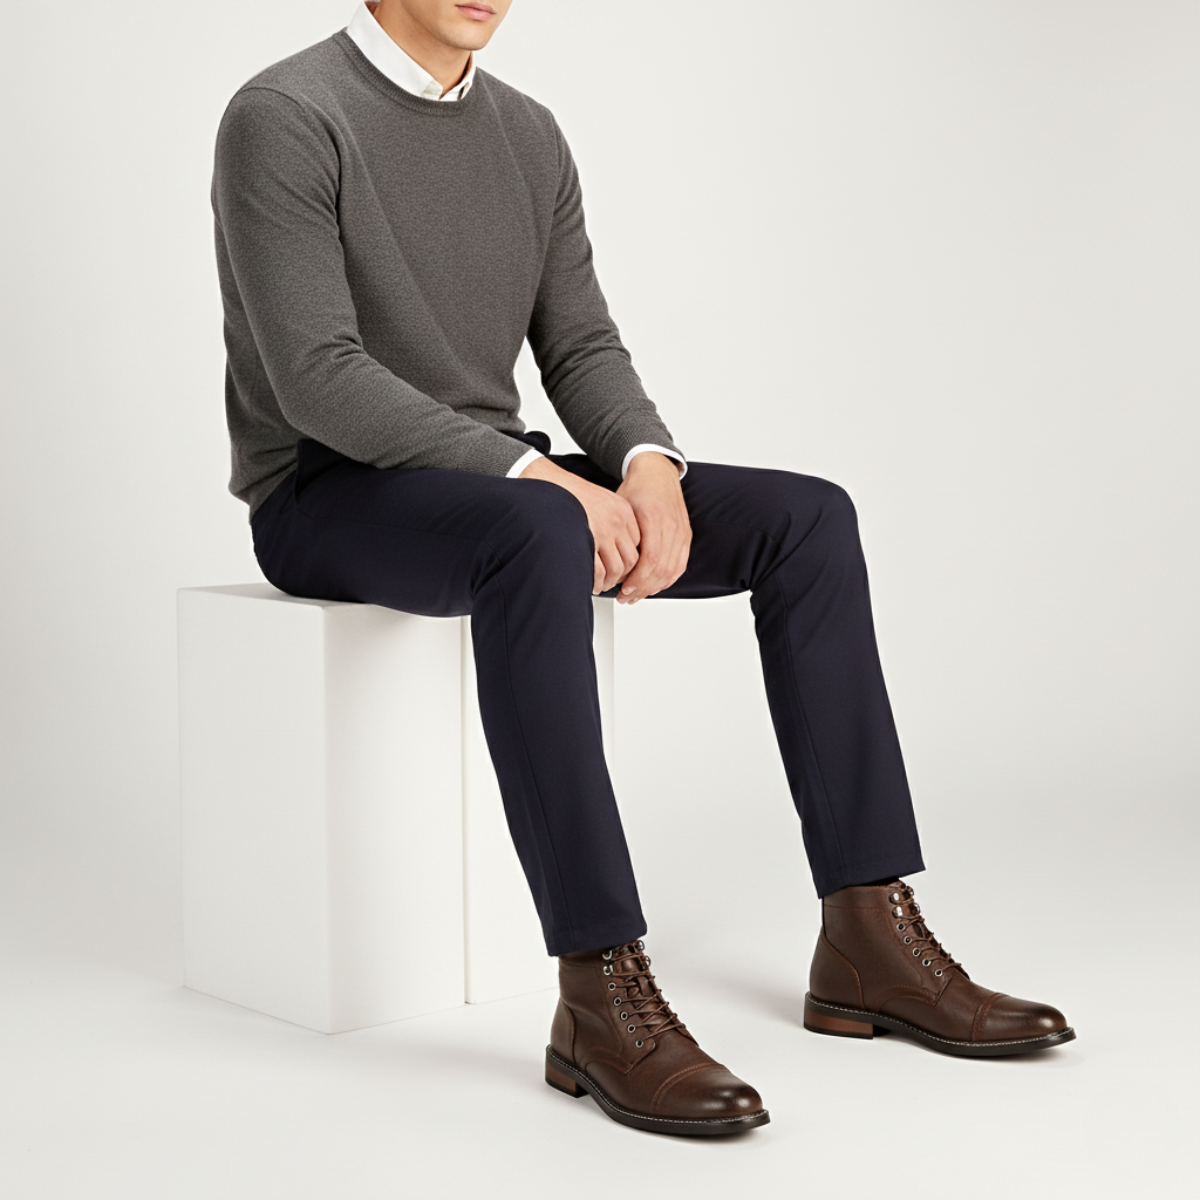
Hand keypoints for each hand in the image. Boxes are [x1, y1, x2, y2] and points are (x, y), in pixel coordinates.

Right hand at [517, 456, 641, 593]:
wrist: (544, 484)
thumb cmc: (565, 493)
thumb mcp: (597, 500)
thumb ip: (610, 519)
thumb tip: (614, 546)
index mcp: (622, 510)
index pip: (636, 544)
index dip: (630, 560)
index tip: (622, 568)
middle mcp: (616, 521)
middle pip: (631, 559)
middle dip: (622, 575)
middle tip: (612, 581)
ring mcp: (602, 532)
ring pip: (617, 569)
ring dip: (609, 582)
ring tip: (601, 585)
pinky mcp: (586, 542)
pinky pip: (599, 572)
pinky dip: (597, 583)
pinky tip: (592, 583)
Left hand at [612, 452, 690, 603]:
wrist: (657, 473)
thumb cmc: (637, 489)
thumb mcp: (620, 508)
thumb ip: (617, 534)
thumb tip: (604, 561)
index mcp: (655, 519)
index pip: (650, 559)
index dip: (637, 579)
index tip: (623, 589)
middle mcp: (672, 527)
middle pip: (661, 569)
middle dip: (642, 588)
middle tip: (625, 597)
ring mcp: (681, 533)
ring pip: (671, 571)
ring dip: (653, 588)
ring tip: (635, 596)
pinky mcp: (686, 537)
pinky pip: (680, 565)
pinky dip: (666, 580)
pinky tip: (653, 587)